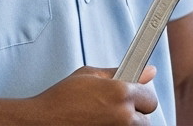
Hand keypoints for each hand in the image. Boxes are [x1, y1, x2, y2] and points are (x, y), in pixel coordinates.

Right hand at [27, 65, 158, 124]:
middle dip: (136, 112)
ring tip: (106, 117)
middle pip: (147, 117)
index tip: (135, 95)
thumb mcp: (89, 75)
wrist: (41, 122)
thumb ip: (120, 72)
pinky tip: (99, 123)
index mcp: (121, 93)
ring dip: (127, 123)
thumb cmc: (61, 98)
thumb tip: (148, 71)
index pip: (150, 97)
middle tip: (117, 108)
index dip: (141, 95)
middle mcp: (123, 115)